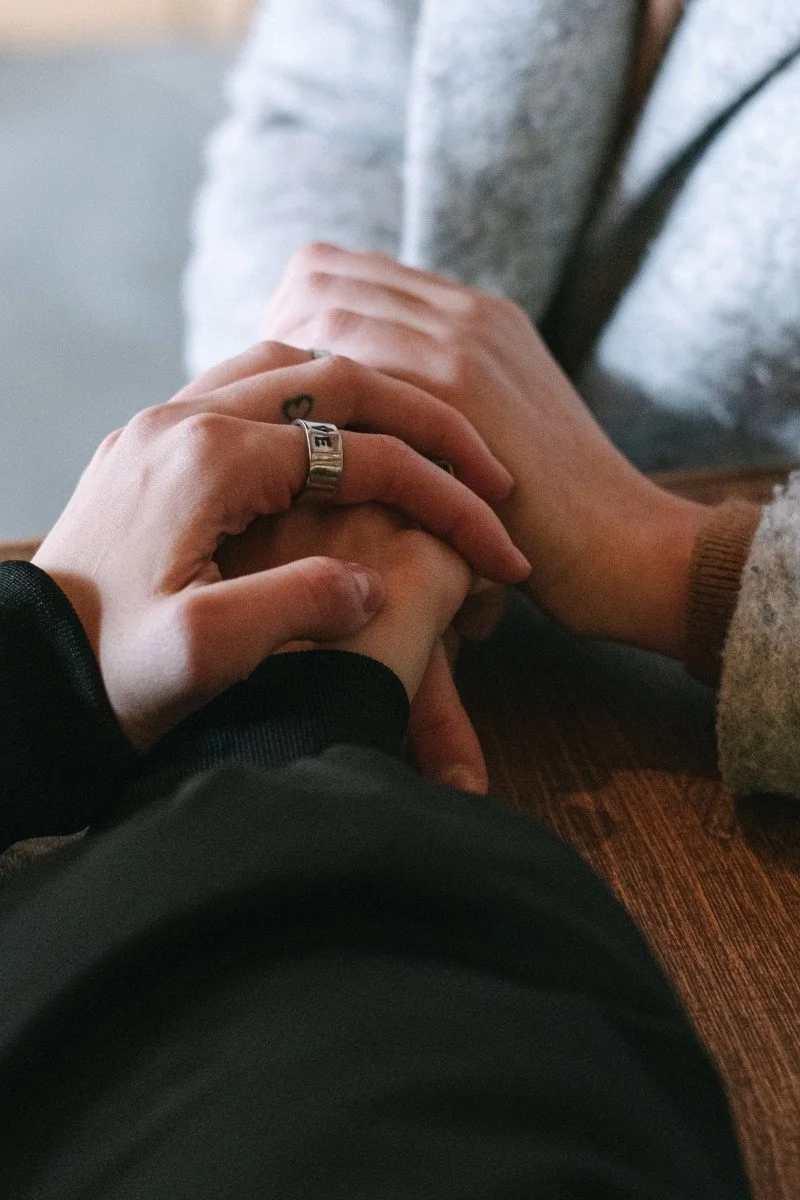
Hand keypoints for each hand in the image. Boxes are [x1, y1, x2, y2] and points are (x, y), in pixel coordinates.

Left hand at [33, 345, 528, 748]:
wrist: (26, 673)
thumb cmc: (106, 675)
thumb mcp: (202, 656)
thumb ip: (296, 606)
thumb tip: (370, 583)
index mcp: (209, 459)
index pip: (364, 454)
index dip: (447, 499)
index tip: (501, 549)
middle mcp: (186, 418)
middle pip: (340, 378)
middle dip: (429, 423)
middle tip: (489, 472)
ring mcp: (166, 423)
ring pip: (297, 367)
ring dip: (377, 401)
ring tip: (432, 451)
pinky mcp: (157, 444)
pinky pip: (256, 388)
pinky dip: (321, 406)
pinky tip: (348, 448)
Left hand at [263, 244, 710, 657]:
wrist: (627, 548)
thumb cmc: (546, 518)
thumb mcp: (487, 437)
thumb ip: (429, 406)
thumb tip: (346, 420)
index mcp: (469, 315)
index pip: (337, 270)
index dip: (287, 324)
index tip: (279, 396)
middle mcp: (465, 310)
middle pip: (319, 275)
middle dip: (273, 341)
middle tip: (267, 416)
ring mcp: (467, 338)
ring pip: (329, 309)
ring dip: (288, 374)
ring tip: (280, 439)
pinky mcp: (465, 388)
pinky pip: (357, 362)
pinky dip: (317, 406)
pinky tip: (304, 461)